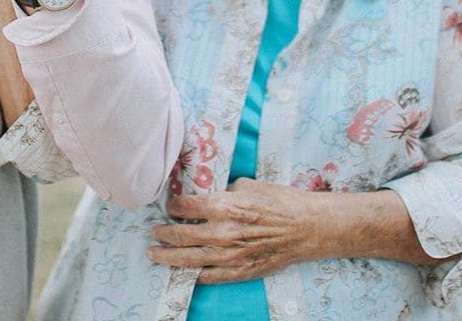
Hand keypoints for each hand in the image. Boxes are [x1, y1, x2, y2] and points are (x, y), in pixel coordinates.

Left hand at [148, 179, 319, 283]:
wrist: (306, 227)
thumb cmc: (279, 201)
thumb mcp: (248, 185)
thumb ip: (224, 192)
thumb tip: (208, 195)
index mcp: (223, 206)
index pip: (185, 206)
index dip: (173, 206)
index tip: (170, 206)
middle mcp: (222, 232)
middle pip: (180, 234)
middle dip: (163, 233)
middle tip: (154, 232)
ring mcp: (229, 255)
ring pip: (189, 259)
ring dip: (168, 256)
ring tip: (154, 253)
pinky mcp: (239, 271)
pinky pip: (209, 276)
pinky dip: (193, 273)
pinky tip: (183, 270)